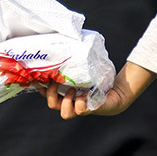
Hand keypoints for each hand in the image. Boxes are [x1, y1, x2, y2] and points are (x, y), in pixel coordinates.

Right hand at [40, 62, 155, 119]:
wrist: (117, 92)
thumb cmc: (98, 80)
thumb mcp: (82, 70)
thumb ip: (72, 63)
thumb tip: (62, 42)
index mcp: (65, 95)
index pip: (47, 96)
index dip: (41, 89)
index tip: (39, 78)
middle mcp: (71, 104)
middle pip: (52, 105)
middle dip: (52, 94)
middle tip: (58, 83)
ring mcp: (80, 109)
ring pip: (65, 113)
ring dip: (67, 101)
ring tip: (74, 91)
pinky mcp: (91, 110)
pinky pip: (81, 111)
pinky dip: (81, 102)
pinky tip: (86, 95)